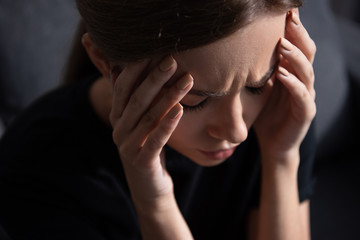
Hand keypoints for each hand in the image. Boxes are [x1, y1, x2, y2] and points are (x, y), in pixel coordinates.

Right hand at [109, 56, 192, 210]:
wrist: (148, 187)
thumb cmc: (146, 147)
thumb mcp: (138, 122)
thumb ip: (131, 99)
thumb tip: (120, 68)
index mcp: (117, 116)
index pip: (124, 87)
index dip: (137, 68)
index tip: (155, 50)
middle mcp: (118, 129)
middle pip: (137, 99)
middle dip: (155, 78)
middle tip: (173, 59)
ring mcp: (128, 147)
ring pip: (149, 118)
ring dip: (168, 97)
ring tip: (187, 80)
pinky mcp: (141, 162)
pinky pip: (156, 141)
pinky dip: (168, 124)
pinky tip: (181, 110)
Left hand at [253, 9, 315, 163]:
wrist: (272, 143)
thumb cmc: (265, 114)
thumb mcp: (259, 88)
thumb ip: (258, 70)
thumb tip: (238, 50)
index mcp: (292, 73)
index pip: (296, 45)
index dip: (292, 28)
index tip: (284, 11)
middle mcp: (302, 81)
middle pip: (306, 52)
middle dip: (298, 34)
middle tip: (289, 16)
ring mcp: (306, 97)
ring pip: (307, 71)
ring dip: (295, 56)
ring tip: (283, 43)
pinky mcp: (305, 113)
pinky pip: (302, 97)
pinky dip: (293, 85)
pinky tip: (282, 75)